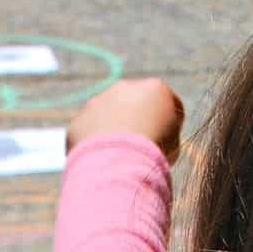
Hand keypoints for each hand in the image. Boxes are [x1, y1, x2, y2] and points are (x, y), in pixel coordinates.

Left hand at [65, 77, 184, 166]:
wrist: (119, 164)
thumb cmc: (154, 155)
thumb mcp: (173, 145)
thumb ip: (165, 133)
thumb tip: (155, 135)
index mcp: (155, 89)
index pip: (166, 103)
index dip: (167, 124)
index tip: (165, 143)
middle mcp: (124, 87)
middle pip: (133, 105)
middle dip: (134, 121)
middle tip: (138, 149)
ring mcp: (98, 101)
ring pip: (107, 117)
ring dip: (112, 132)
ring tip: (117, 158)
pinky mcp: (79, 121)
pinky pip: (88, 134)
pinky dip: (93, 146)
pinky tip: (101, 162)